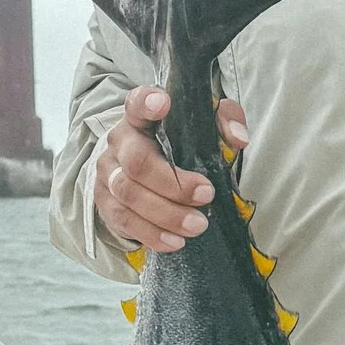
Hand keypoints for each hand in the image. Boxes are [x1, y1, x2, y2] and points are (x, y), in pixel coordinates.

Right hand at [93, 85, 247, 253]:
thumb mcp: (201, 127)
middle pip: (138, 163)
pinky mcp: (105, 202)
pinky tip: (175, 242)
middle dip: (174, 184)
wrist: (138, 169)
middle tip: (207, 195)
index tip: (162, 103)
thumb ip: (223, 122)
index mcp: (139, 118)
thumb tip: (239, 139)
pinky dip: (151, 234)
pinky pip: (124, 221)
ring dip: (166, 215)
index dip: (146, 102)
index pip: (137, 104)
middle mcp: (118, 143)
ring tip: (198, 226)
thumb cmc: (175, 145)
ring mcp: (108, 174)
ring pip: (129, 195)